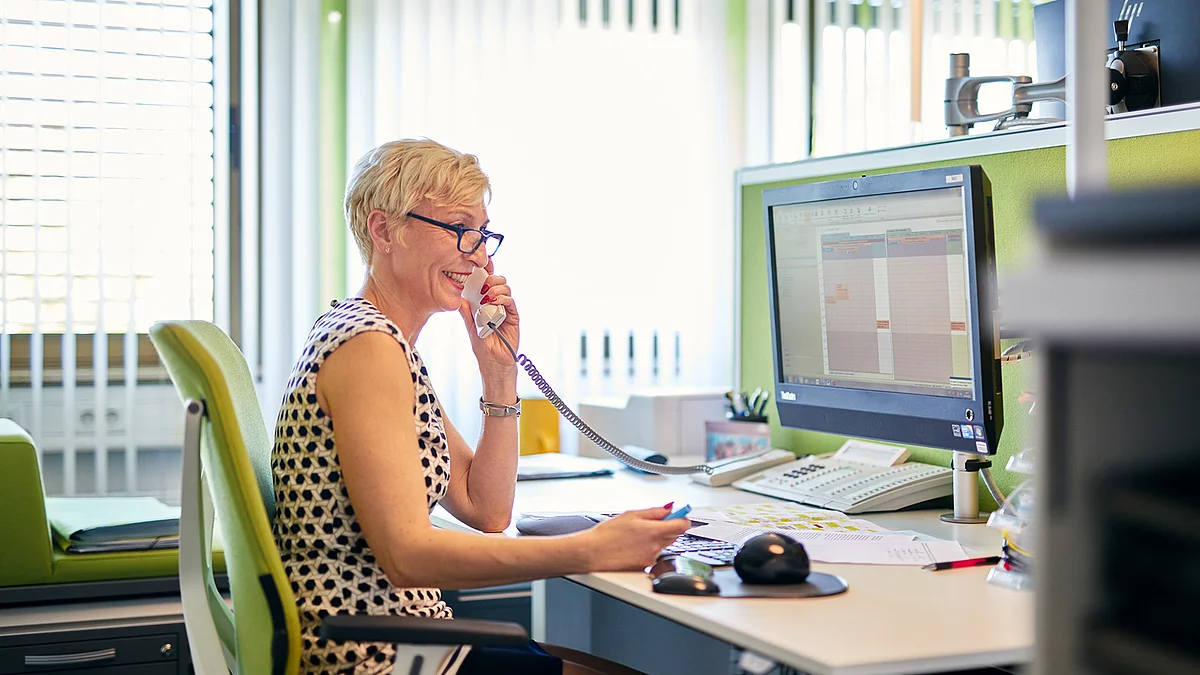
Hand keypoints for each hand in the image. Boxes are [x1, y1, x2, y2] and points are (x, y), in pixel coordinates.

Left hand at [458, 259, 519, 375]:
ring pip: (506, 289)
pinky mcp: (513, 317)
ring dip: (496, 288)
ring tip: (487, 297)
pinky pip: (510, 302)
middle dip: (491, 279)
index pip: (488, 284)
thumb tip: (459, 298)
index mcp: (486, 304)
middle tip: (483, 286)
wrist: (492, 362)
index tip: (479, 270)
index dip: (485, 274)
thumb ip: (466, 312)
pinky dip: (502, 299)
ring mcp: (506, 310)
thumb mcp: (470, 326)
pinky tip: (494, 302)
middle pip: (499, 282)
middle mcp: (497, 304)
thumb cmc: (482, 346)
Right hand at [577, 506, 691, 571]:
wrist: (592, 553)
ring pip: (663, 545)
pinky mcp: (645, 566)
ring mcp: (651, 558)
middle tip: (652, 522)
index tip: (680, 514)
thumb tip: (669, 509)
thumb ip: (654, 512)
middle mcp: (655, 547)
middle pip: (675, 535)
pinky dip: (647, 549)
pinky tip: (632, 546)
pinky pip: (653, 555)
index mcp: (654, 531)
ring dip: (656, 539)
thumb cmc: (606, 535)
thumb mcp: (630, 515)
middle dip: (668, 527)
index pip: (682, 525)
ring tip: (636, 536)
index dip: (682, 518)